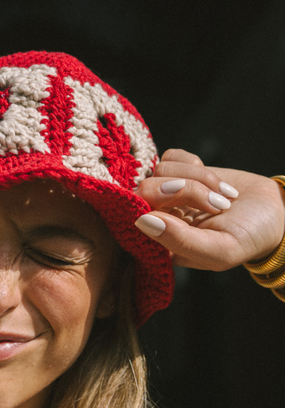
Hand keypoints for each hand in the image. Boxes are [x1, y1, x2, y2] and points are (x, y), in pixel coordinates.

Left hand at [134, 149, 284, 269]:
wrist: (275, 213)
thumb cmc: (248, 239)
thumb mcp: (220, 251)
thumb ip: (180, 241)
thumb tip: (142, 220)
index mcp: (161, 244)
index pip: (136, 218)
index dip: (158, 208)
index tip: (188, 213)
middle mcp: (159, 218)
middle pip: (147, 189)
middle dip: (185, 190)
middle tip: (216, 204)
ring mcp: (167, 193)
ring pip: (162, 170)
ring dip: (198, 179)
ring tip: (223, 198)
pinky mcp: (180, 171)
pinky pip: (172, 156)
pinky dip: (196, 166)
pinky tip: (216, 184)